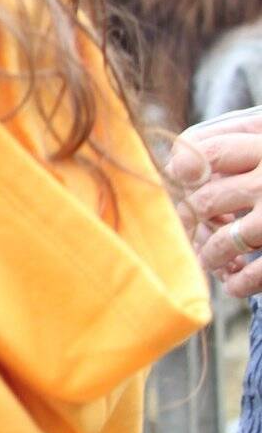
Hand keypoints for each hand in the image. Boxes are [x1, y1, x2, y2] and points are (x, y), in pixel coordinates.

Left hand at [170, 106, 261, 296]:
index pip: (201, 150)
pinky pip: (255, 273)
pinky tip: (237, 285)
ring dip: (212, 257)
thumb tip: (178, 167)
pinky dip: (240, 283)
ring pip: (225, 241)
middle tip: (192, 234)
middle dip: (191, 223)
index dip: (182, 171)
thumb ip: (245, 147)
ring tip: (212, 262)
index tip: (182, 186)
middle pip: (204, 200)